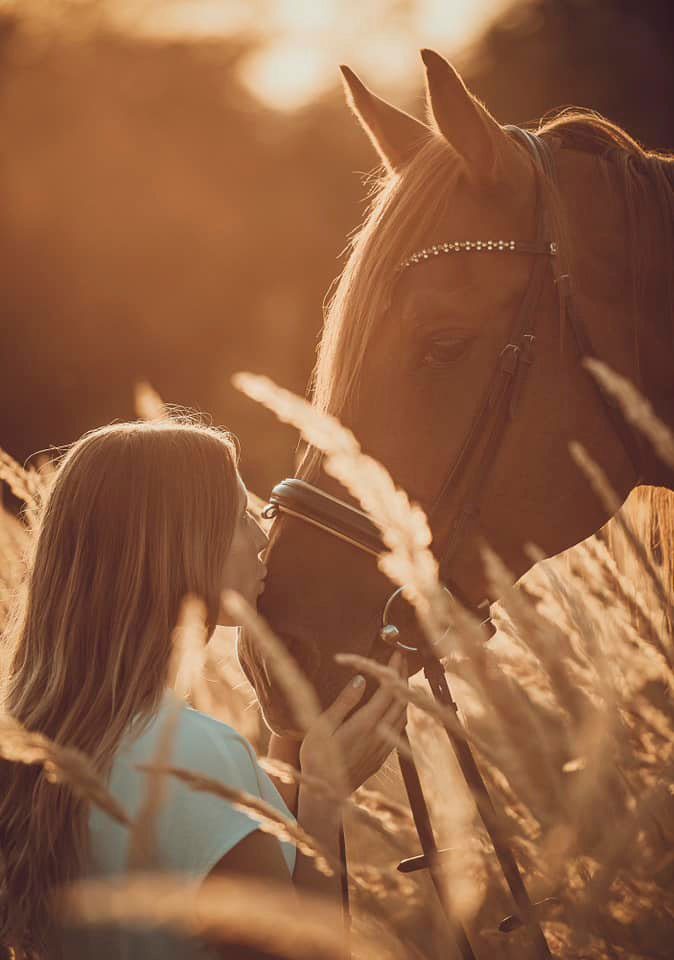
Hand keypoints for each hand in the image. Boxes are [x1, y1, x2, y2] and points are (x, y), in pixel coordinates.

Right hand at [299, 650, 407, 797]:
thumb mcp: (322, 726)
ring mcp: (384, 746)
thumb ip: (344, 702)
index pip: (388, 691)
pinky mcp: (383, 756)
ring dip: (403, 694)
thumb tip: (360, 679)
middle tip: (401, 659)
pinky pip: (398, 728)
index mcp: (365, 724)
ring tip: (399, 678)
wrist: (325, 795)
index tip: (398, 653)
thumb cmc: (317, 758)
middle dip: (402, 678)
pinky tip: (394, 707)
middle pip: (400, 700)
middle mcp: (380, 734)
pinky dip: (400, 710)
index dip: (394, 671)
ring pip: (402, 715)